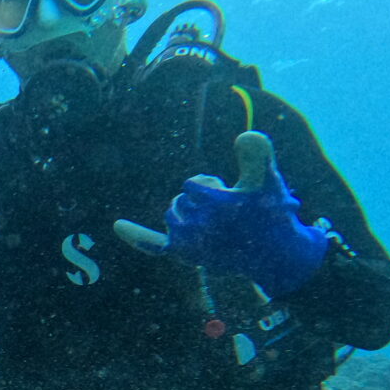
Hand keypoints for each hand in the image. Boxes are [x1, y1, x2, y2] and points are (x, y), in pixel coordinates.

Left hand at [113, 131, 329, 296]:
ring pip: (171, 215)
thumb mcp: (267, 180)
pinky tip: (117, 226)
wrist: (272, 254)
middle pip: (179, 200)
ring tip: (209, 223)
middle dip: (198, 201)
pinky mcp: (184, 254)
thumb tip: (243, 135)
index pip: (191, 184)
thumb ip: (258, 154)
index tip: (227, 197)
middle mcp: (198, 224)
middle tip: (223, 214)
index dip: (208, 187)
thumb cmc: (270, 213)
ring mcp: (188, 242)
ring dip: (185, 214)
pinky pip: (153, 244)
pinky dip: (136, 235)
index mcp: (216, 204)